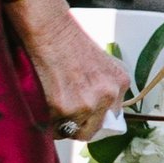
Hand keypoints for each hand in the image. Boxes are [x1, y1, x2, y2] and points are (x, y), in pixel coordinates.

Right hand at [15, 0, 127, 142]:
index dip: (93, 118)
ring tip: (51, 105)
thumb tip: (98, 111)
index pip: (110, 118)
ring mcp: (86, 105)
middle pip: (91, 130)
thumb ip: (104, 87)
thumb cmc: (69, 42)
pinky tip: (43, 103)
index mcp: (120, 83)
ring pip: (71, 131)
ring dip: (60, 125)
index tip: (82, 117)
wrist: (49, 31)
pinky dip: (46, 121)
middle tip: (63, 115)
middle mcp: (107, 96)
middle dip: (76, 126)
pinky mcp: (63, 110)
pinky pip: (54, 128)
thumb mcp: (101, 62)